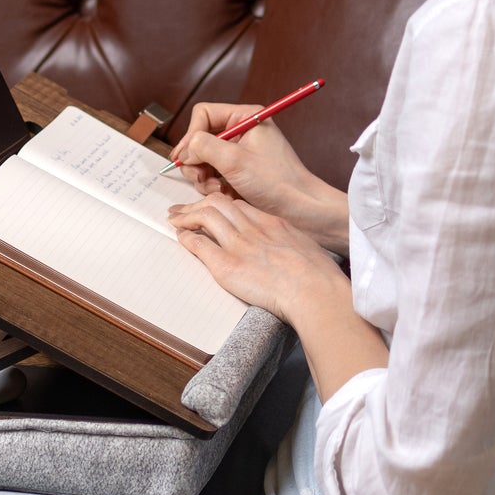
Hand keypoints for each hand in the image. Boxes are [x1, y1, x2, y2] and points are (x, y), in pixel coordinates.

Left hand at [168, 194, 349, 324]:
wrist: (314, 290)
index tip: (211, 209)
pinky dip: (187, 238)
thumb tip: (289, 253)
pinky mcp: (227, 265)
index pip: (238, 205)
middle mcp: (252, 228)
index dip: (220, 205)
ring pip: (205, 216)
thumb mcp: (306, 248)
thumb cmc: (318, 277)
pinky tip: (180, 237)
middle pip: (217, 203)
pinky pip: (200, 244)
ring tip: (175, 220)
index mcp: (271, 222)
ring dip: (186, 216)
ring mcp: (238, 244)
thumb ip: (290, 245)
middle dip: (197, 204)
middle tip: (183, 210)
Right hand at [169, 102, 350, 252]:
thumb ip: (203, 146)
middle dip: (198, 161)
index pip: (204, 114)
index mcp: (246, 117)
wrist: (301, 209)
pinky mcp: (239, 171)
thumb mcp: (234, 160)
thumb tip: (184, 148)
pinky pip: (214, 174)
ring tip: (219, 189)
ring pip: (204, 159)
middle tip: (201, 178)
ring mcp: (240, 152)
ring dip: (205, 177)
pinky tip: (227, 195)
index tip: (186, 157)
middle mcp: (242, 131)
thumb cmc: (278, 182)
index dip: (191, 134)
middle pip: (201, 138)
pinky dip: (214, 186)